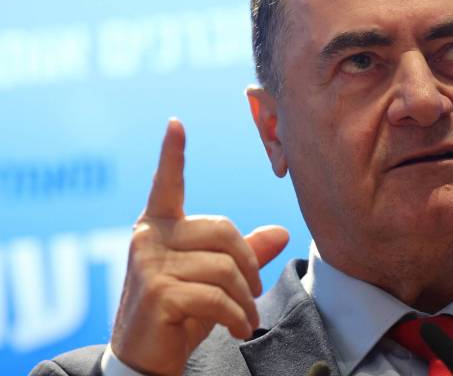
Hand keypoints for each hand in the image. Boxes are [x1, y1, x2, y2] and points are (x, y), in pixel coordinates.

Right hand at [110, 119, 288, 375]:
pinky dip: (237, 317)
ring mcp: (148, 265)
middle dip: (249, 265)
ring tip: (245, 318)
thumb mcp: (213, 280)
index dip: (171, 155)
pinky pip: (217, 297)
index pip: (166, 186)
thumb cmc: (179, 313)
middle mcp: (147, 239)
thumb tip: (282, 232)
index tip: (175, 124)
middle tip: (254, 294)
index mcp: (158, 228)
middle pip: (223, 231)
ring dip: (245, 299)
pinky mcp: (157, 293)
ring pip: (224, 268)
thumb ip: (244, 254)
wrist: (146, 359)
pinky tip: (238, 329)